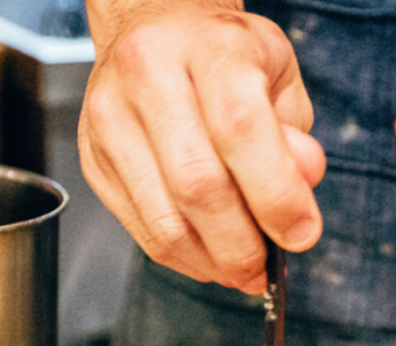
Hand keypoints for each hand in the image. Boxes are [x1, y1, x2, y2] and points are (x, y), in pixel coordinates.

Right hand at [79, 2, 326, 293]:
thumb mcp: (278, 76)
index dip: (276, 196)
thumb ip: (295, 136)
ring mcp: (111, 119)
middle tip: (267, 266)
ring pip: (165, 222)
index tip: (302, 234)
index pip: (241, 130)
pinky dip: (183, 257)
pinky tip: (207, 252)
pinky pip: (142, 230)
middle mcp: (148, 75)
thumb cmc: (224, 56)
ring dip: (212, 262)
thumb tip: (301, 189)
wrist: (156, 28)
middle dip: (242, 245)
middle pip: (198, 186)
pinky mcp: (94, 159)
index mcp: (208, 47)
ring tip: (241, 267)